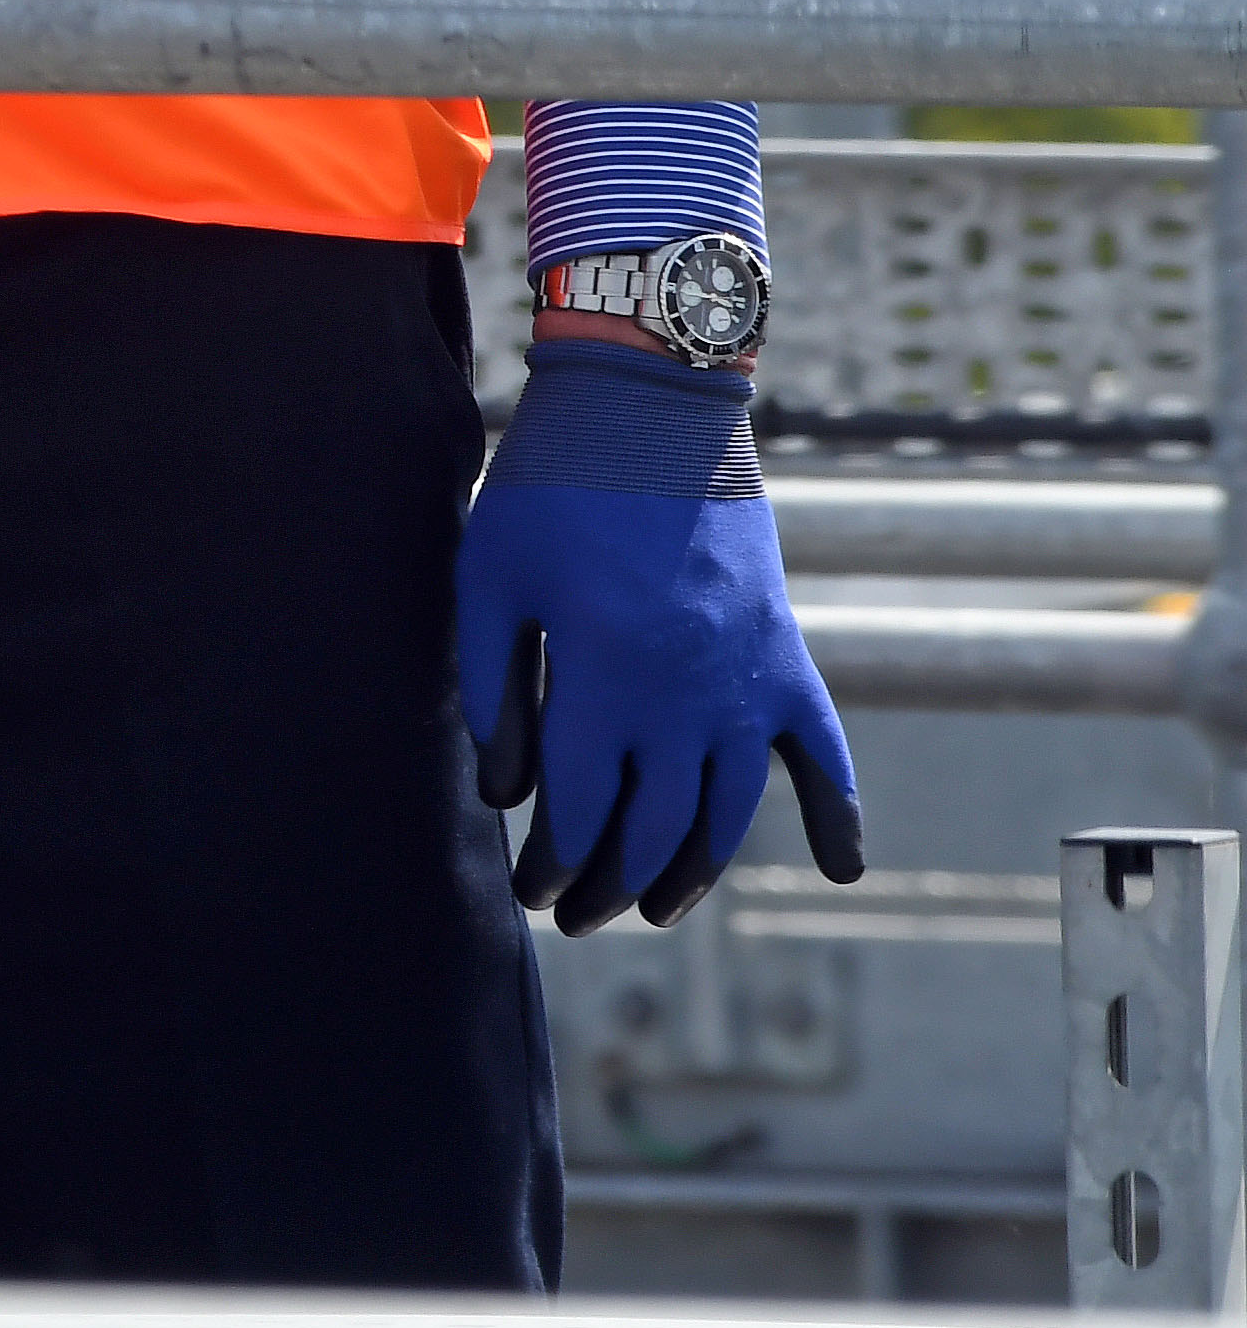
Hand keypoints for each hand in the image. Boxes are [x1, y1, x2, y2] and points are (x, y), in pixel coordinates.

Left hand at [461, 335, 866, 930]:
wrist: (651, 410)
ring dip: (693, 869)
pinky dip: (834, 818)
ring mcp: (750, 683)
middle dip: (611, 884)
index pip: (581, 811)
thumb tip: (507, 795)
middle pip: (654, 827)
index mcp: (607, 677)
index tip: (529, 894)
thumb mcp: (489, 580)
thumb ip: (494, 692)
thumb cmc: (549, 489)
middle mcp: (689, 696)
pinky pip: (823, 756)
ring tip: (655, 907)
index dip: (554, 865)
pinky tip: (839, 870)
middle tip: (576, 917)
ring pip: (730, 811)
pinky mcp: (788, 659)